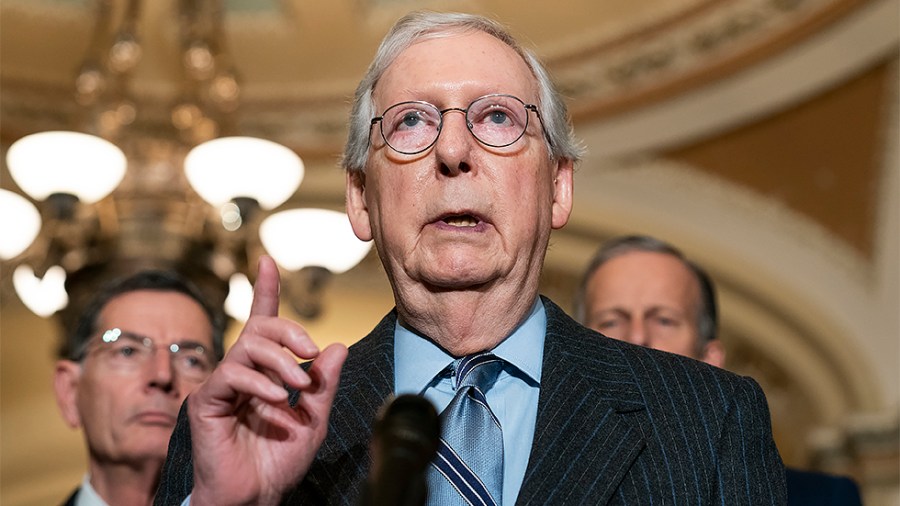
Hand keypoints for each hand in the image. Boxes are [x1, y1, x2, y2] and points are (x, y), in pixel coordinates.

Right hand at [188, 256, 347, 505]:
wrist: (257, 496)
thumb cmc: (279, 461)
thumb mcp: (314, 418)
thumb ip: (324, 382)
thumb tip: (336, 345)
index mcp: (265, 372)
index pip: (264, 323)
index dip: (265, 291)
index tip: (267, 261)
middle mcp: (240, 372)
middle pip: (260, 327)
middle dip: (289, 332)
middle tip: (310, 353)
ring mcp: (222, 385)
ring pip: (247, 346)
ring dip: (281, 362)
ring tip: (299, 387)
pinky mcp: (207, 402)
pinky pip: (231, 375)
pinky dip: (259, 383)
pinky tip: (278, 400)